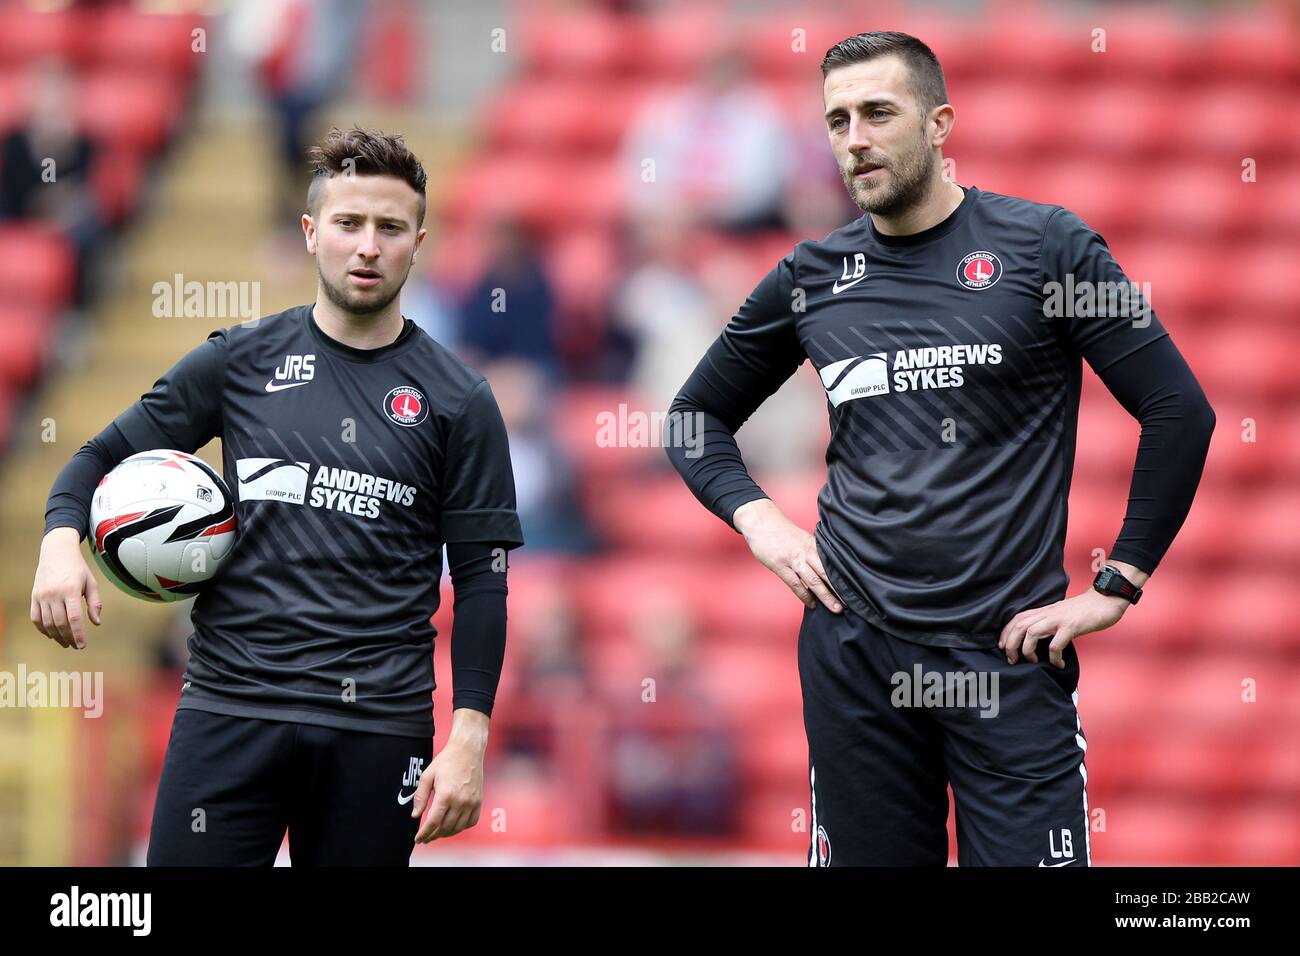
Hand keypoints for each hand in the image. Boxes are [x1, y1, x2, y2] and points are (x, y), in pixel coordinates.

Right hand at [31, 527, 101, 649]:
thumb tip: (96, 623)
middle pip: (60, 623)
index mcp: (71, 590)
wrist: (57, 551)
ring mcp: (42, 596)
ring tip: (65, 642)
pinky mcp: (34, 596)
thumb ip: (95, 603)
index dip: (78, 634)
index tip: (82, 645)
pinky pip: (35, 618)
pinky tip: (52, 634)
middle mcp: (54, 594)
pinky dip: (43, 629)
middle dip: (68, 638)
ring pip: (47, 623)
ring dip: (56, 636)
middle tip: (75, 646)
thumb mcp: (91, 582)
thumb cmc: (77, 568)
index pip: (74, 619)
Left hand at [413, 708, 487, 842]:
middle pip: (445, 828)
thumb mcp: (427, 775)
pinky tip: (454, 826)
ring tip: (438, 833)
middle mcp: (460, 801)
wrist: (468, 750)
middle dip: (433, 835)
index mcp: (445, 795)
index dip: (424, 833)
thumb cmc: (446, 761)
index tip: (418, 839)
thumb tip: (415, 815)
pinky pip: (471, 822)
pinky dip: (462, 827)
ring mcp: (471, 802)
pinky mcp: (478, 801)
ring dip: (446, 833)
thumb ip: (420, 796)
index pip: (433, 822)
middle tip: (426, 838)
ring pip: (458, 827)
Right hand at [732, 498, 842, 613]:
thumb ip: (813, 550)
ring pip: (813, 580)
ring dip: (825, 595)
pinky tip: (812, 604)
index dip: (845, 576)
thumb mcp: (801, 537)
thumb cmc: (781, 531)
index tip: (856, 588)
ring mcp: (793, 559)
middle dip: (839, 589)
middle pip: (826, 573)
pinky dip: (804, 595)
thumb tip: (826, 565)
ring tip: (836, 608)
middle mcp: (806, 552)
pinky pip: (795, 584)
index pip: (832, 563)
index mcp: (813, 545)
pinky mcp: (780, 566)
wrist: (761, 521)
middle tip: (852, 603)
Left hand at [998, 589, 1128, 668]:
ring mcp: (1059, 619)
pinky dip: (1053, 657)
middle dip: (1011, 644)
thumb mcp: (1061, 614)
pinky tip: (1058, 663)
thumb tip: (1038, 640)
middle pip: (1019, 626)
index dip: (1006, 632)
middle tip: (1013, 659)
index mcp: (1044, 611)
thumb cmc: (1085, 610)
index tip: (1003, 647)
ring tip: (1033, 661)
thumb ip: (1049, 623)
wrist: (1106, 598)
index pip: (1017, 619)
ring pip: (1031, 633)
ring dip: (1028, 650)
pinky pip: (1055, 644)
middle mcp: (1048, 613)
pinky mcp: (1072, 626)